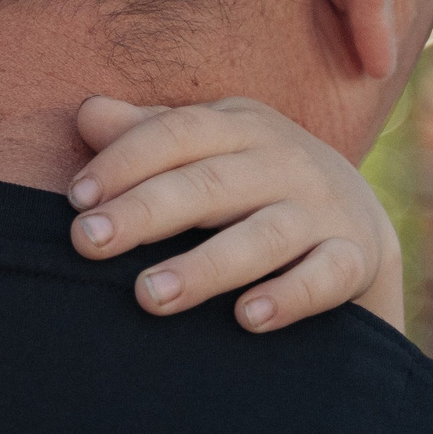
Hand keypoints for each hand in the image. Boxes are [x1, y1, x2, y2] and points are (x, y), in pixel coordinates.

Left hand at [65, 96, 405, 332]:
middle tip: (88, 242)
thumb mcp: (205, 148)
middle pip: (209, 184)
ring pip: (263, 235)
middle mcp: (283, 160)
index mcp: (239, 125)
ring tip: (150, 296)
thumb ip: (146, 134)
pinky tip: (247, 318)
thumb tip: (87, 115)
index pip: (177, 133)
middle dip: (145, 212)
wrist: (355, 219)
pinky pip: (326, 275)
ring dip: (205, 267)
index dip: (124, 162)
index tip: (77, 200)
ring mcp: (322, 209)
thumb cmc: (248, 181)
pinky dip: (291, 297)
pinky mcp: (354, 257)